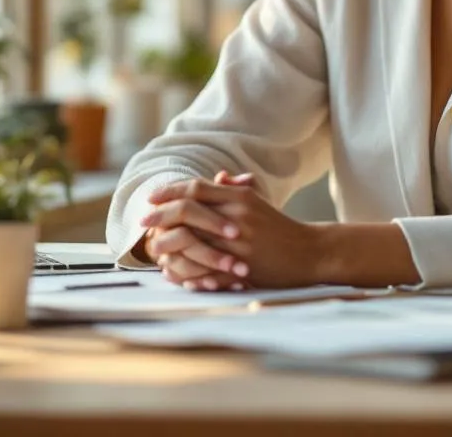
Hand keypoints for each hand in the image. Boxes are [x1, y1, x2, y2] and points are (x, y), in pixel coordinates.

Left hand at [142, 175, 323, 289]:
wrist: (308, 252)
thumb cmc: (280, 227)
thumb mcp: (258, 203)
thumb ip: (235, 189)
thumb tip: (216, 177)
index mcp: (240, 196)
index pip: (196, 188)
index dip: (170, 191)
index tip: (151, 198)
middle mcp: (237, 215)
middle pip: (187, 210)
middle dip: (160, 215)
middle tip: (143, 220)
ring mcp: (239, 241)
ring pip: (190, 240)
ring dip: (168, 245)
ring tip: (152, 249)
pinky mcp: (242, 265)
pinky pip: (205, 268)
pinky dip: (186, 272)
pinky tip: (174, 274)